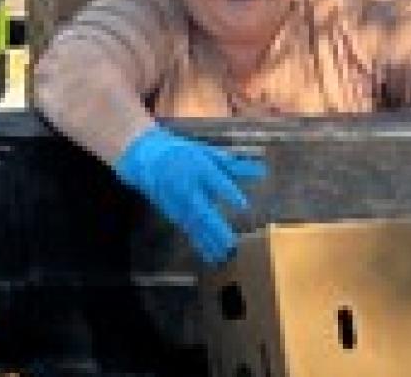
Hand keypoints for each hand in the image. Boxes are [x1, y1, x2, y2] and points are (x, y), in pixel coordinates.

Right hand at [114, 126, 267, 264]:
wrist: (148, 159)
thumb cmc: (185, 156)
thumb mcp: (210, 155)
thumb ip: (235, 166)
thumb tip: (263, 172)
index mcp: (199, 167)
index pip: (215, 180)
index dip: (228, 192)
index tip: (243, 205)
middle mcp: (187, 186)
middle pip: (201, 208)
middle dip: (214, 227)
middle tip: (230, 242)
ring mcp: (179, 201)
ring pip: (194, 223)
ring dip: (208, 240)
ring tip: (223, 254)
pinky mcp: (174, 212)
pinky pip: (188, 229)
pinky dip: (199, 242)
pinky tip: (210, 254)